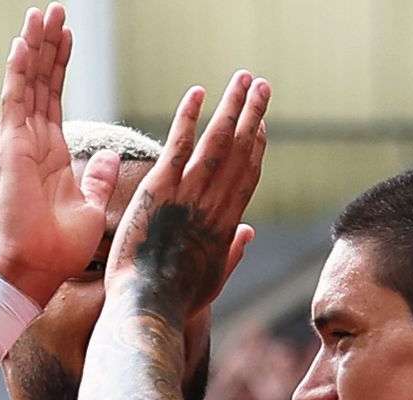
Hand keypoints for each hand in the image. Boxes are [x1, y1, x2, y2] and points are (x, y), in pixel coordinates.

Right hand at [0, 9, 113, 295]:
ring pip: (27, 83)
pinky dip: (19, 72)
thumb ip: (98, 177)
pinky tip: (24, 43)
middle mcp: (33, 141)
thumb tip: (112, 156)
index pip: (55, 96)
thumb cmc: (60, 250)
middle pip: (41, 81)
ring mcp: (20, 142)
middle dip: (48, 44)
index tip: (68, 34)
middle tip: (55, 9)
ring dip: (35, 47)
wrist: (34, 271)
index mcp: (53, 153)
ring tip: (42, 13)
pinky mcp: (13, 148)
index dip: (61, 64)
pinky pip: (16, 101)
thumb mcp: (91, 206)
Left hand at [106, 72, 266, 336]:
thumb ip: (233, 253)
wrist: (149, 308)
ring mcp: (190, 194)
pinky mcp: (162, 188)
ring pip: (219, 141)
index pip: (247, 176)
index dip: (256, 147)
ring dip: (233, 106)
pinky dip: (190, 116)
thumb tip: (249, 233)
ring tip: (243, 78)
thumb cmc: (175, 302)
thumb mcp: (213, 281)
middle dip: (254, 115)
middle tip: (263, 86)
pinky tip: (199, 92)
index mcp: (226, 225)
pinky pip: (180, 143)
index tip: (262, 125)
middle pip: (241, 150)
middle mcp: (214, 204)